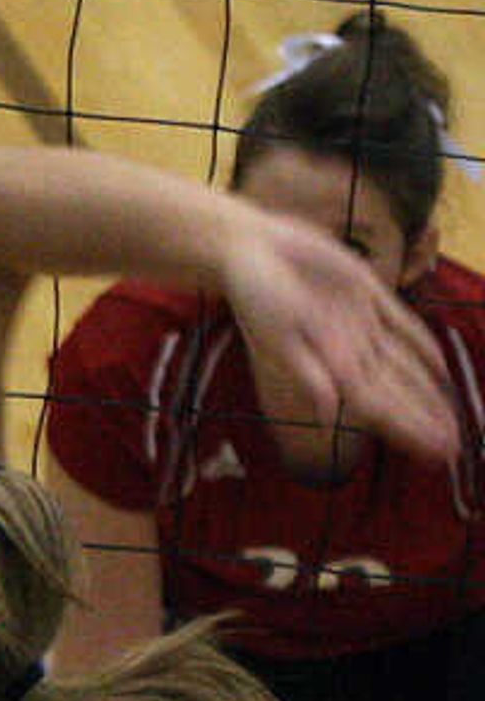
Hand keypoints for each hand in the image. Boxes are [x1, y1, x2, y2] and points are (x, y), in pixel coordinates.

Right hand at [218, 207, 456, 465]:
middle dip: (423, 419)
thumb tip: (326, 415)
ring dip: (428, 393)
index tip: (436, 453)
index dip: (408, 428)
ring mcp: (360, 322)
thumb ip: (305, 373)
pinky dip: (423, 345)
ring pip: (404, 364)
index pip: (377, 404)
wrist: (249, 247)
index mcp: (329, 362)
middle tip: (452, 450)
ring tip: (451, 421)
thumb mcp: (275, 333)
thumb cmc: (253, 292)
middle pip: (394, 391)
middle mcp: (349, 348)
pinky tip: (440, 364)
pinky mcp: (366, 292)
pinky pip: (403, 324)